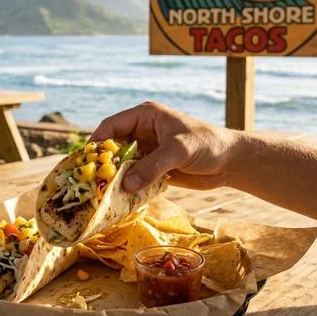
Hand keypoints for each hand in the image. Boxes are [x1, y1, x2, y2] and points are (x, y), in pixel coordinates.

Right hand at [90, 102, 235, 192]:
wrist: (230, 162)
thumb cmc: (207, 144)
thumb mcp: (178, 151)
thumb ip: (152, 166)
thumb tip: (126, 185)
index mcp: (145, 116)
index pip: (112, 125)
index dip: (97, 141)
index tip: (86, 160)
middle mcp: (142, 132)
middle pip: (113, 146)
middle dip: (103, 163)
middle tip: (91, 181)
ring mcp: (147, 151)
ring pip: (122, 164)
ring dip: (114, 178)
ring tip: (102, 193)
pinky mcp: (154, 168)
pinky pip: (134, 177)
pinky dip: (127, 187)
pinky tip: (120, 199)